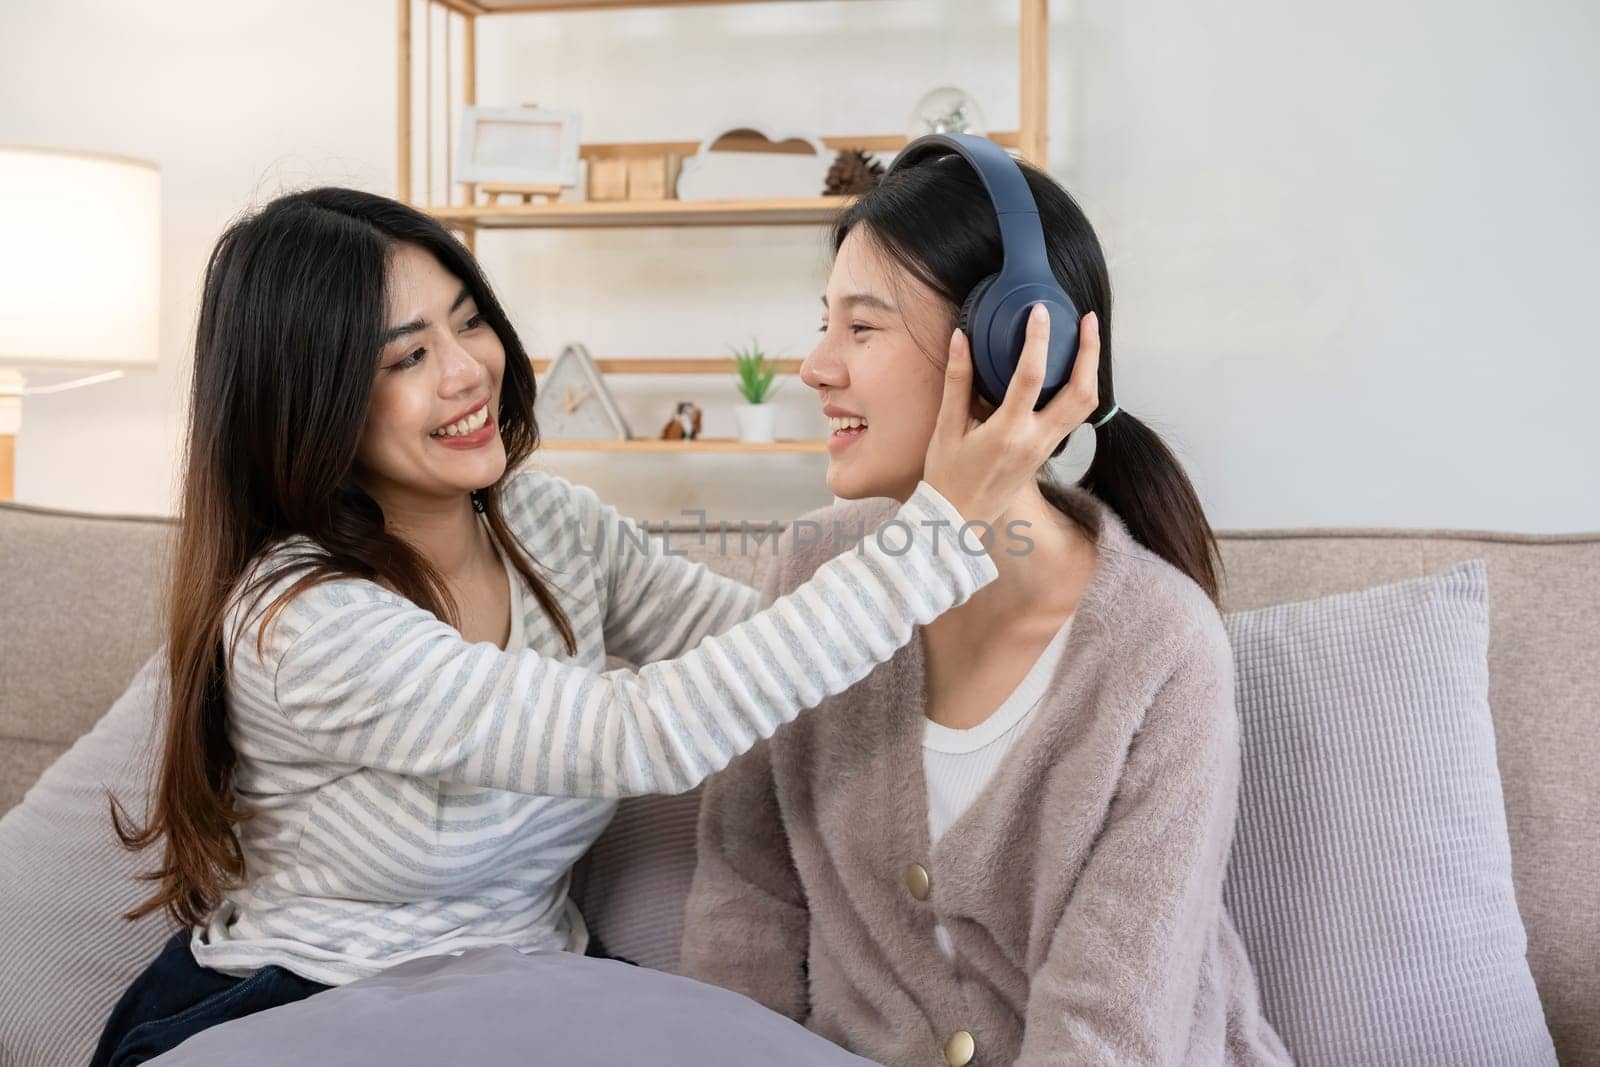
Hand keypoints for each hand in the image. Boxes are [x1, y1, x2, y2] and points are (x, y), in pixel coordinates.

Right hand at [923, 304, 1100, 528]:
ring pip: (1086, 406)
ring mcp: (1045, 449)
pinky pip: (1074, 417)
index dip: (1038, 339)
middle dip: (1089, 352)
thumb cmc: (946, 476)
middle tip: (1086, 321)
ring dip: (1091, 371)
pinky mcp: (1046, 454)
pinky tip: (1071, 370)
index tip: (1040, 312)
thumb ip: (957, 381)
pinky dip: (1080, 389)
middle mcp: (1035, 440)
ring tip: (1086, 340)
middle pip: (1081, 392)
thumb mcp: (946, 428)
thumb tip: (960, 338)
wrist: (957, 521)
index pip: (1031, 375)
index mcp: (1008, 432)